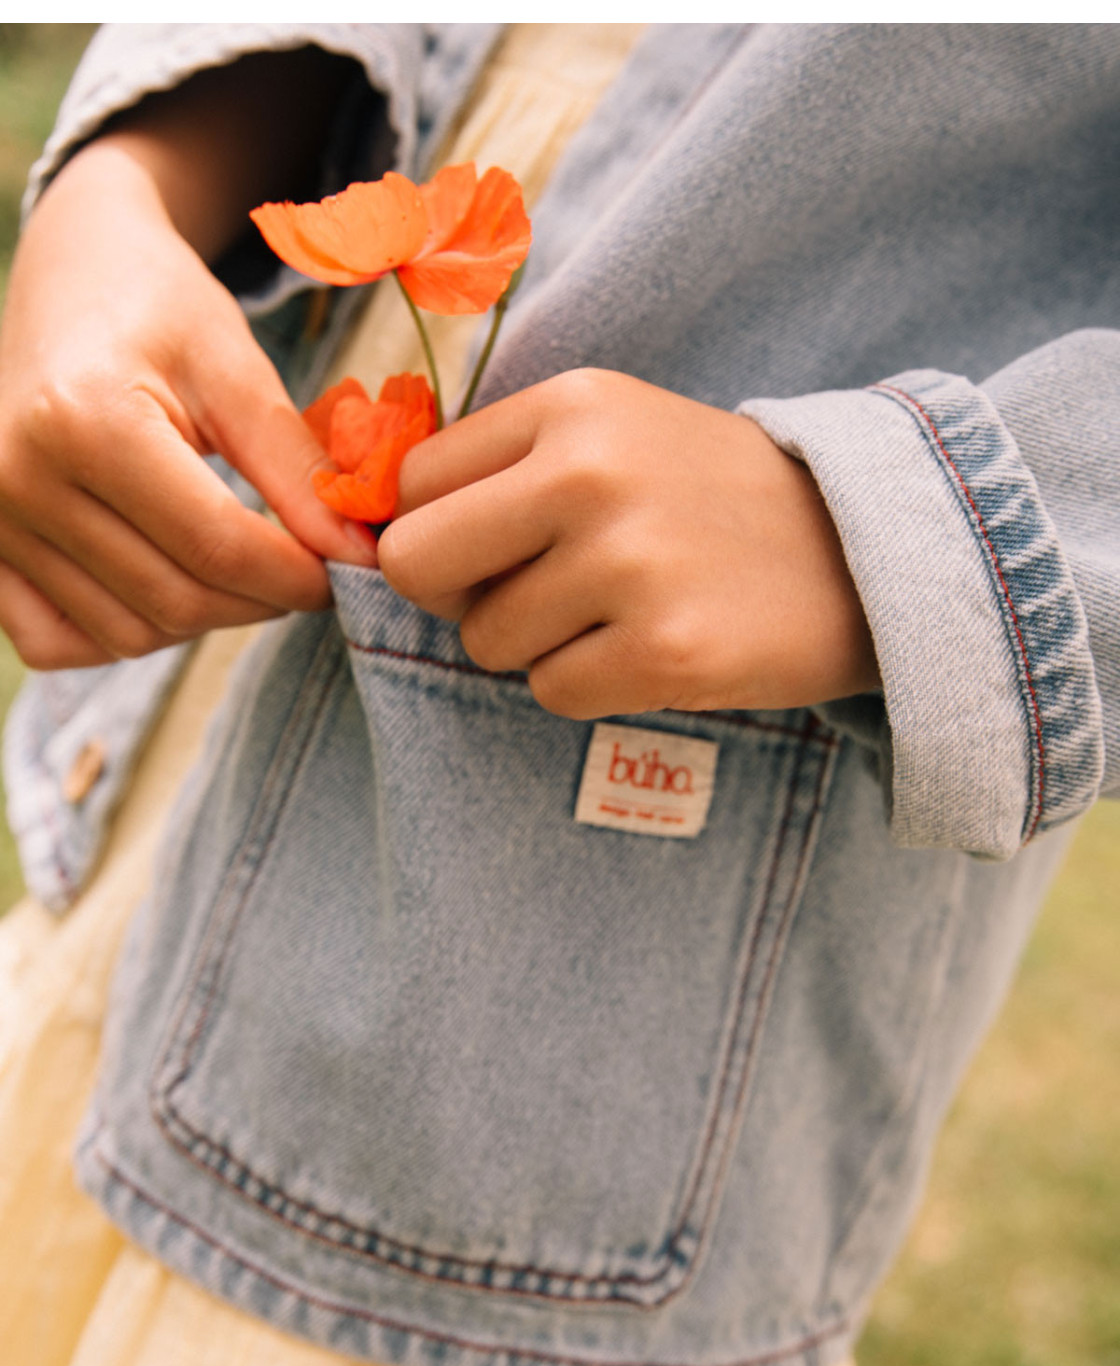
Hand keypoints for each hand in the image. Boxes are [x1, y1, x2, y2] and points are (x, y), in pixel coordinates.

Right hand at [0, 104, 376, 669]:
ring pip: (128, 633)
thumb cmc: (158, 308)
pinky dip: (126, 632)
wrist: (69, 276)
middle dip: (262, 600)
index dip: (299, 575)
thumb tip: (358, 556)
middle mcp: (17, 478)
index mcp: (83, 420)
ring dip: (205, 618)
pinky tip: (166, 579)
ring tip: (241, 563)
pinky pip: (61, 642)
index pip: (217, 546)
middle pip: (176, 599)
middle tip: (306, 568)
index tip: (349, 569)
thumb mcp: (236, 369)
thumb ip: (297, 468)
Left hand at [379, 368, 878, 718]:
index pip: (416, 484)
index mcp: (571, 407)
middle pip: (416, 563)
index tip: (486, 550)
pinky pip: (551, 692)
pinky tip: (649, 649)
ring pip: (487, 640)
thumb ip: (503, 467)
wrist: (862, 551)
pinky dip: (588, 684)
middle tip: (529, 595)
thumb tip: (382, 533)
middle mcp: (590, 474)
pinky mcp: (665, 651)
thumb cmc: (712, 500)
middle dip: (457, 596)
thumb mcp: (614, 435)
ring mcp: (630, 564)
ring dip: (537, 644)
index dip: (436, 531)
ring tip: (617, 613)